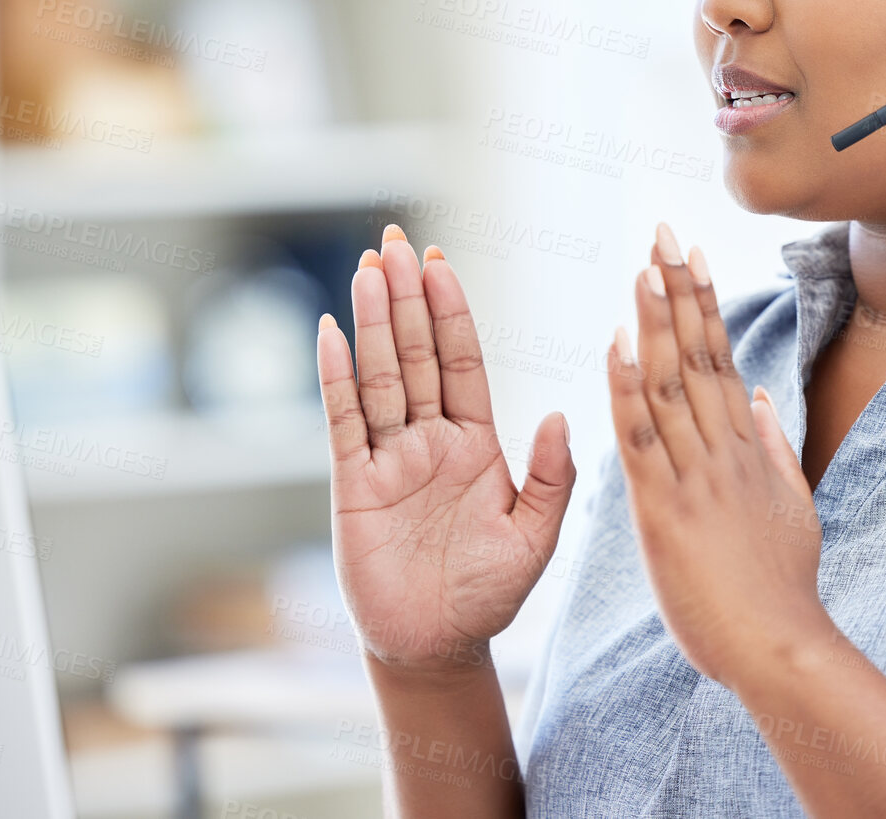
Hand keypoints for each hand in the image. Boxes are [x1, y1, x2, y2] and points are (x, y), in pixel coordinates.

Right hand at [317, 224, 576, 680]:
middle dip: (407, 297)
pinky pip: (342, 422)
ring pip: (380, 376)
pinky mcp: (353, 485)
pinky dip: (335, 378)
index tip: (440, 262)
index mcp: (475, 443)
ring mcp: (388, 458)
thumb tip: (556, 413)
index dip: (451, 312)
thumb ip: (552, 477)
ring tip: (367, 266)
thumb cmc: (488, 593)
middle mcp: (428, 440)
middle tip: (395, 240)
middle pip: (416, 354)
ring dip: (374, 322)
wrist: (437, 647)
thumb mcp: (536, 536)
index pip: (461, 362)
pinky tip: (329, 333)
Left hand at [606, 221, 827, 688]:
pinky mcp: (665, 509)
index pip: (719, 359)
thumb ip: (773, 448)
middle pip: (697, 356)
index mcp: (745, 448)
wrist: (781, 648)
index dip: (703, 304)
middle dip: (678, 290)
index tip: (691, 255)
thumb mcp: (792, 508)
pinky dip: (627, 390)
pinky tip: (616, 345)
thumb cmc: (780, 589)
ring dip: (654, 322)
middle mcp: (721, 450)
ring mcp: (695, 476)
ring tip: (640, 266)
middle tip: (662, 231)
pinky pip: (641, 440)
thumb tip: (759, 397)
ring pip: (670, 385)